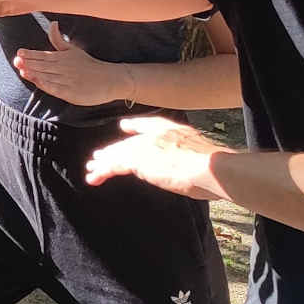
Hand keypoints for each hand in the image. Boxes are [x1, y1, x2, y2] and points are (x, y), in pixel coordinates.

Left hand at [12, 20, 128, 106]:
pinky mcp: (72, 92)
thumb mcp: (73, 50)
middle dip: (29, 63)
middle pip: (43, 66)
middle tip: (16, 61)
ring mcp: (67, 80)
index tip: (19, 52)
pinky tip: (38, 83)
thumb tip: (53, 22)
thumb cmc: (88, 65)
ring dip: (35, 73)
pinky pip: (57, 88)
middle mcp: (63, 68)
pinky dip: (47, 85)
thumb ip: (58, 40)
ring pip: (48, 76)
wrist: (109, 79)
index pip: (43, 55)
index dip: (31, 54)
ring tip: (22, 70)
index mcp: (62, 57)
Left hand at [83, 114, 227, 198]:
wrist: (211, 168)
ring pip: (119, 154)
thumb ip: (182, 147)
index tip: (123, 132)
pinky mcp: (139, 161)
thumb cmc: (210, 164)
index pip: (145, 127)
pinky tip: (96, 176)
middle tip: (97, 160)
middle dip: (112, 153)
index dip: (133, 131)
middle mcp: (154, 134)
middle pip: (128, 144)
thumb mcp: (198, 149)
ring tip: (92, 171)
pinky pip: (116, 165)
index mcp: (169, 129)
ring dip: (104, 164)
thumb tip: (164, 151)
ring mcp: (146, 146)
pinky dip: (104, 170)